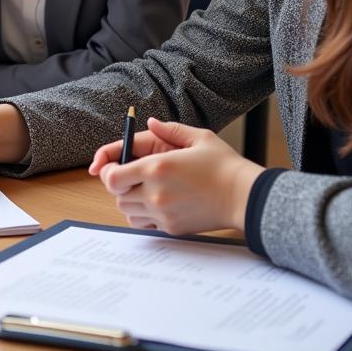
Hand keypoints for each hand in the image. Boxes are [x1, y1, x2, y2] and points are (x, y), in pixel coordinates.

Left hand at [89, 117, 264, 233]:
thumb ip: (169, 129)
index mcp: (157, 167)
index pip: (112, 176)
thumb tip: (150, 123)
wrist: (244, 197)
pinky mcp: (171, 227)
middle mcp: (155, 193)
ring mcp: (162, 213)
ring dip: (128, 199)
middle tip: (129, 174)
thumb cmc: (224, 165)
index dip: (107, 170)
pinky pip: (142, 224)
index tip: (114, 164)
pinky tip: (154, 202)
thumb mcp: (199, 138)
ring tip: (143, 187)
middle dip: (117, 184)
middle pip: (116, 195)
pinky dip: (141, 215)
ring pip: (126, 211)